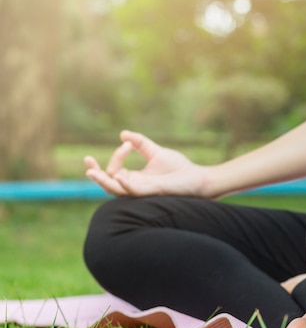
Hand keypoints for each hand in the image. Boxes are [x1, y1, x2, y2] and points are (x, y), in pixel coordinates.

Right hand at [84, 130, 209, 196]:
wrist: (197, 177)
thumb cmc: (178, 168)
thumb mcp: (155, 152)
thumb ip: (140, 143)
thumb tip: (123, 134)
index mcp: (134, 178)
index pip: (114, 170)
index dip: (116, 156)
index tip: (127, 143)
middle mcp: (135, 187)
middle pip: (108, 184)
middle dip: (95, 173)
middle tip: (86, 160)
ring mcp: (142, 191)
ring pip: (115, 190)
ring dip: (103, 180)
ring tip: (91, 172)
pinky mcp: (152, 192)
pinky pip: (133, 191)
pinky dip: (124, 184)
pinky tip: (119, 175)